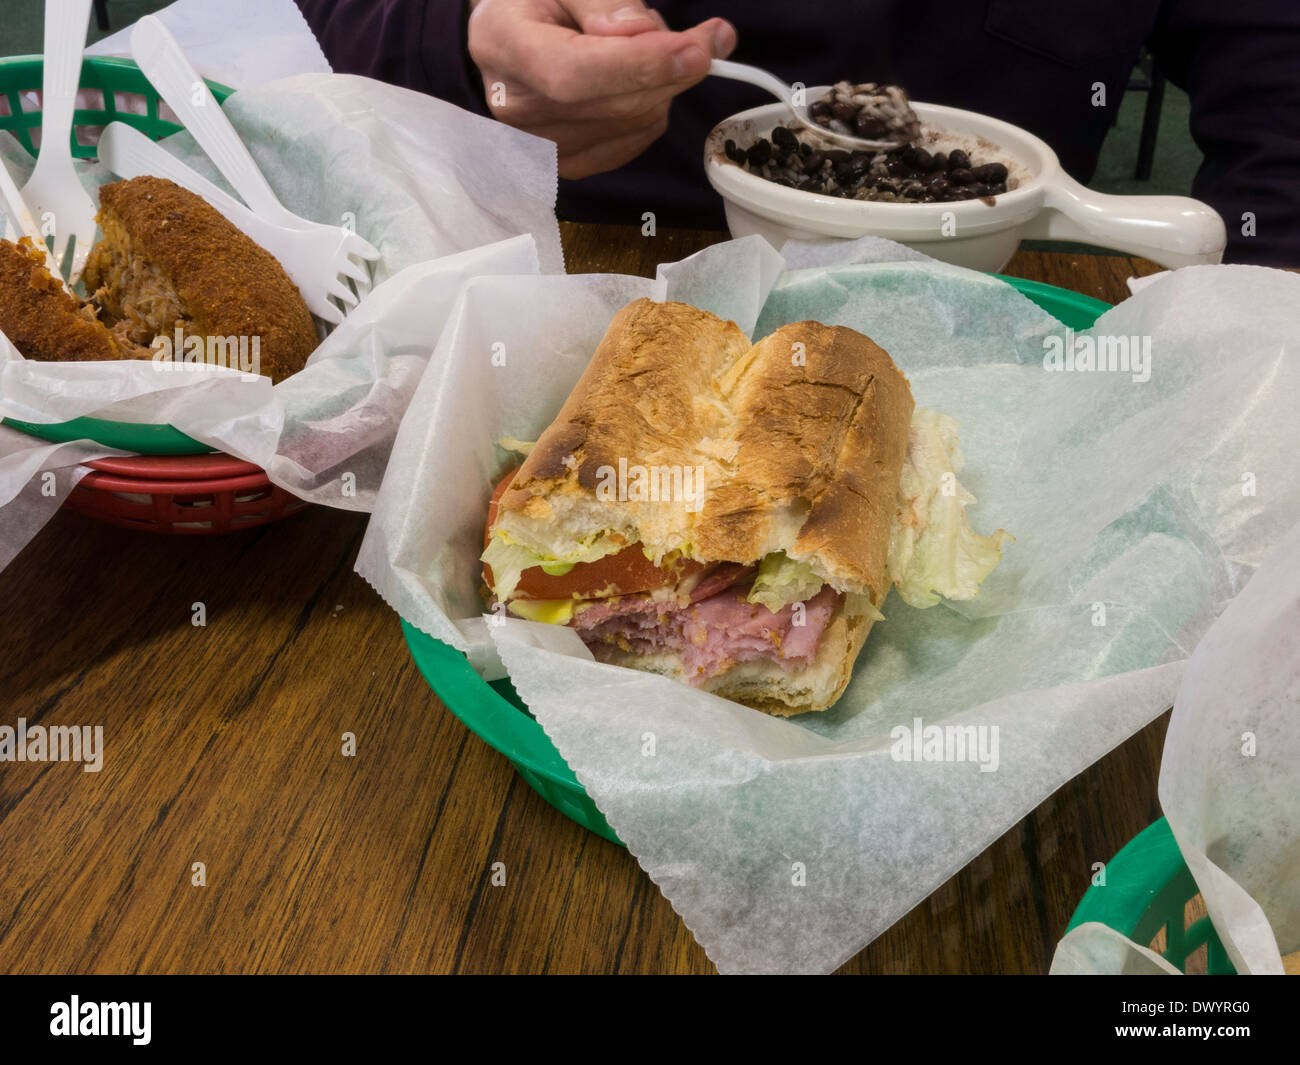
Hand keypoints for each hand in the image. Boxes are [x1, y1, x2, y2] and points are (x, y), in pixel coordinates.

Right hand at [468, 0, 736, 177]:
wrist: (503, 40)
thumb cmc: (535, 4)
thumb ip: (600, 0)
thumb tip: (640, 33)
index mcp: (505, 46)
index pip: (575, 73)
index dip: (639, 66)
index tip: (696, 50)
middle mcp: (518, 107)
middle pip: (614, 103)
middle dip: (673, 70)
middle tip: (707, 38)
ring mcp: (541, 146)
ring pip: (633, 123)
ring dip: (664, 84)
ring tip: (649, 48)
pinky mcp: (568, 165)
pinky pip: (635, 140)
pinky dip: (654, 108)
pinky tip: (645, 81)